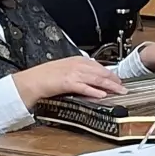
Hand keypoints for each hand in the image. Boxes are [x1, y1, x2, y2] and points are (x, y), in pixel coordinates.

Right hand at [11, 56, 127, 106]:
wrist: (31, 81)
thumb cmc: (45, 77)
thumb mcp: (66, 70)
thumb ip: (79, 73)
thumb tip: (92, 80)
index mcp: (77, 60)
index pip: (98, 66)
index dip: (110, 73)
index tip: (118, 79)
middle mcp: (77, 64)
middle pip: (101, 72)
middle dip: (114, 80)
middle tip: (124, 86)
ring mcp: (72, 73)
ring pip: (96, 79)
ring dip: (110, 85)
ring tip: (119, 90)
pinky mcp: (67, 82)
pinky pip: (84, 87)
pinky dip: (94, 91)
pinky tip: (102, 95)